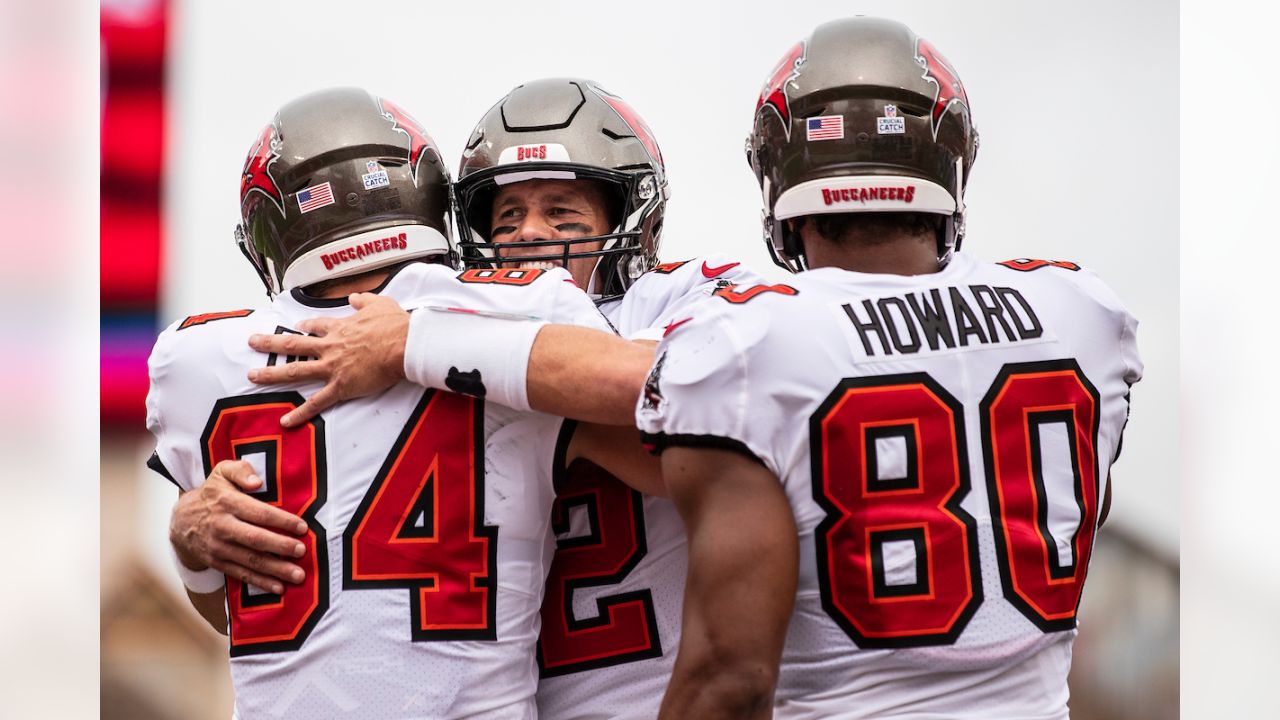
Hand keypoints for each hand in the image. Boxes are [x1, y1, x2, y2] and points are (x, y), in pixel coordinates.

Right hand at [170, 459, 308, 593]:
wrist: (181, 521)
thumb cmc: (213, 494)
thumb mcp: (222, 472)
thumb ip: (241, 471)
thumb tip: (257, 482)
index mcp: (227, 503)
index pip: (259, 513)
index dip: (281, 521)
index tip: (302, 527)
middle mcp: (222, 526)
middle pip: (255, 539)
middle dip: (280, 546)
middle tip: (302, 551)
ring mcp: (219, 547)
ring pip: (250, 560)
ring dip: (275, 569)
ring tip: (298, 575)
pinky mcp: (217, 563)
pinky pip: (241, 574)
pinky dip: (260, 582)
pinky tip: (279, 587)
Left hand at [247, 292, 408, 425]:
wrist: (404, 345)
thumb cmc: (395, 325)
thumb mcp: (380, 303)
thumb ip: (364, 300)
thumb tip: (355, 297)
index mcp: (339, 328)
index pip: (314, 326)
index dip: (304, 327)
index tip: (297, 327)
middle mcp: (329, 346)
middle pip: (292, 344)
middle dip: (270, 344)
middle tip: (252, 342)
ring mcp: (332, 367)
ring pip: (295, 370)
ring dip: (272, 374)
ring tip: (252, 377)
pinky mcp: (341, 386)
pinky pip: (316, 402)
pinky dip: (300, 413)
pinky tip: (285, 421)